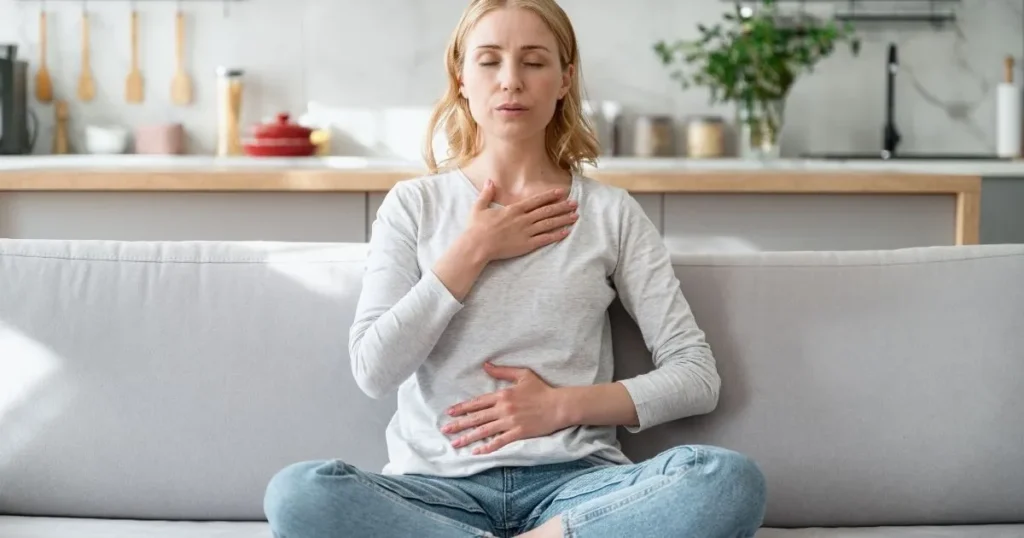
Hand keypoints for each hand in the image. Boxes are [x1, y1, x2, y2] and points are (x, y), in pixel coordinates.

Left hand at [441, 362, 568, 454]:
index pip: (478, 402)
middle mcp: (503, 409)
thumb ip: (502, 371)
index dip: (462, 408)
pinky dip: (487, 447)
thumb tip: (485, 365)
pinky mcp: (518, 433)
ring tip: (455, 443)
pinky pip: (499, 442)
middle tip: (445, 429)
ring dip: (468, 437)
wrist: (559, 405)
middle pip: (477, 417)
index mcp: (503, 395)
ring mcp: (510, 422)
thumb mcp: (522, 375)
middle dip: (459, 424)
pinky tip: (477, 452)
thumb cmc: (542, 389)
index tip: (450, 412)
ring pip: (484, 431)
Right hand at [466, 180, 577, 262]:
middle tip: (575, 203)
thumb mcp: (479, 207)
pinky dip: (557, 235)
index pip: (536, 200)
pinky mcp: (526, 245)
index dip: (550, 196)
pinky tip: (566, 232)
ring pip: (549, 223)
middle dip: (562, 206)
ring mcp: (526, 232)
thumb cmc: (476, 228)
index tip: (561, 192)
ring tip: (575, 216)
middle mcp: (523, 219)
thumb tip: (490, 181)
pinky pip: (545, 239)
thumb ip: (487, 193)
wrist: (477, 245)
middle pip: (547, 211)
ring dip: (563, 219)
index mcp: (514, 209)